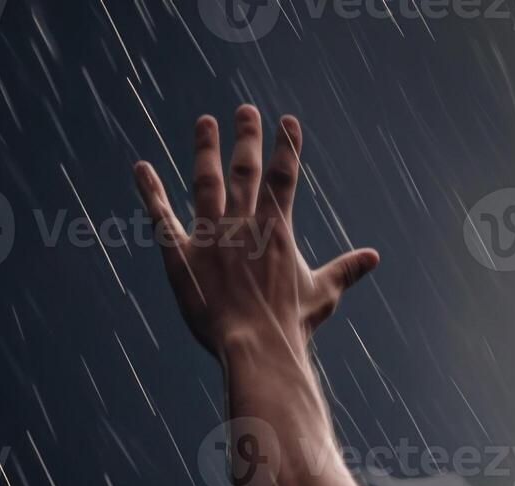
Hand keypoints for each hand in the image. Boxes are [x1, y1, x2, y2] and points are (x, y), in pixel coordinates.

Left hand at [133, 105, 378, 356]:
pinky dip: (150, 192)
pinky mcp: (181, 255)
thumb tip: (373, 257)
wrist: (255, 345)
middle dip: (247, 138)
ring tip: (205, 122)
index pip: (283, 177)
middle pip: (245, 171)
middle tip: (245, 110)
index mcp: (276, 231)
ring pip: (206, 183)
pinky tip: (141, 168)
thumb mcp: (322, 294)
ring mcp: (210, 237)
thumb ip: (346, 269)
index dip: (286, 146)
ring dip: (205, 150)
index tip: (287, 120)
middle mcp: (242, 225)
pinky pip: (162, 218)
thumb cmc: (291, 324)